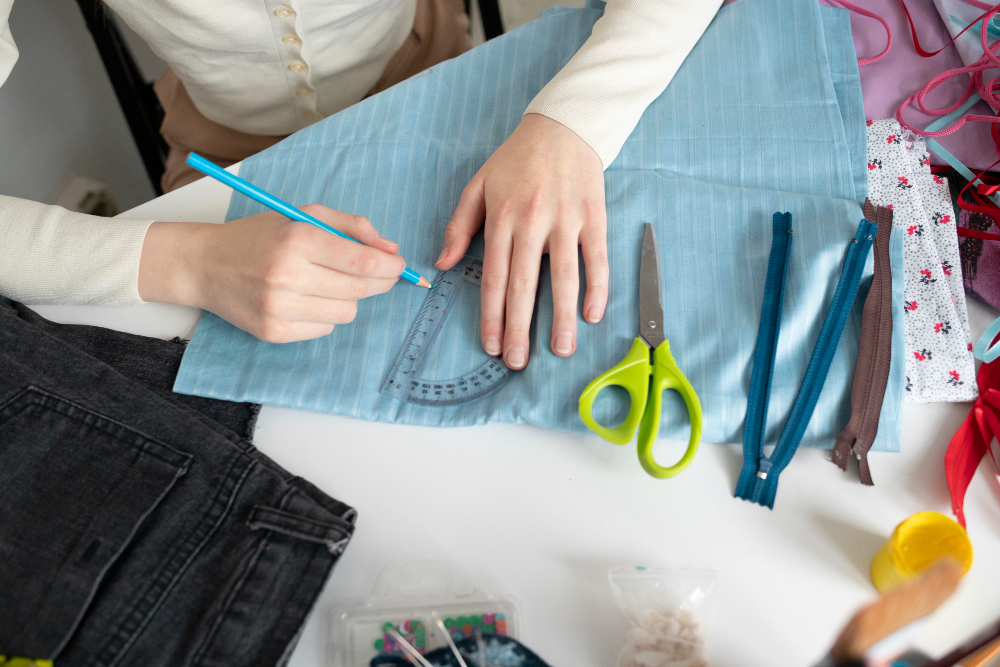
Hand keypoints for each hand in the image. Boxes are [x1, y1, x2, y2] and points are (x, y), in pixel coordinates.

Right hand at [138, 205, 404, 342]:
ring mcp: (278, 307)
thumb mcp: (304, 216)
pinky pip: (325, 329)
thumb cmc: (259, 237)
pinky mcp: (273, 332)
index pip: (362, 262)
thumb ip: (352, 227)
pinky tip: (306, 299)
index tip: (397, 265)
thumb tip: (390, 249)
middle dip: (378, 282)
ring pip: (346, 312)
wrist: (204, 265)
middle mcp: (287, 274)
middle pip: (360, 289)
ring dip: (347, 298)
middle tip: (377, 275)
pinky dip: (324, 314)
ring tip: (326, 283)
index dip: (390, 267)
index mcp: (297, 238)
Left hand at [435, 113, 607, 369]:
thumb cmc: (517, 159)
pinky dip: (597, 286)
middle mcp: (531, 222)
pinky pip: (596, 257)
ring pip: (563, 277)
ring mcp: (565, 220)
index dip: (491, 315)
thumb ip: (459, 226)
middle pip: (524, 284)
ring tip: (562, 350)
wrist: (563, 126)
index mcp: (501, 219)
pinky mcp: (592, 216)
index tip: (491, 345)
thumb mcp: (478, 186)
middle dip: (519, 328)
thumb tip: (441, 264)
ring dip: (562, 317)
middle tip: (518, 362)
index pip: (492, 277)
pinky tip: (592, 314)